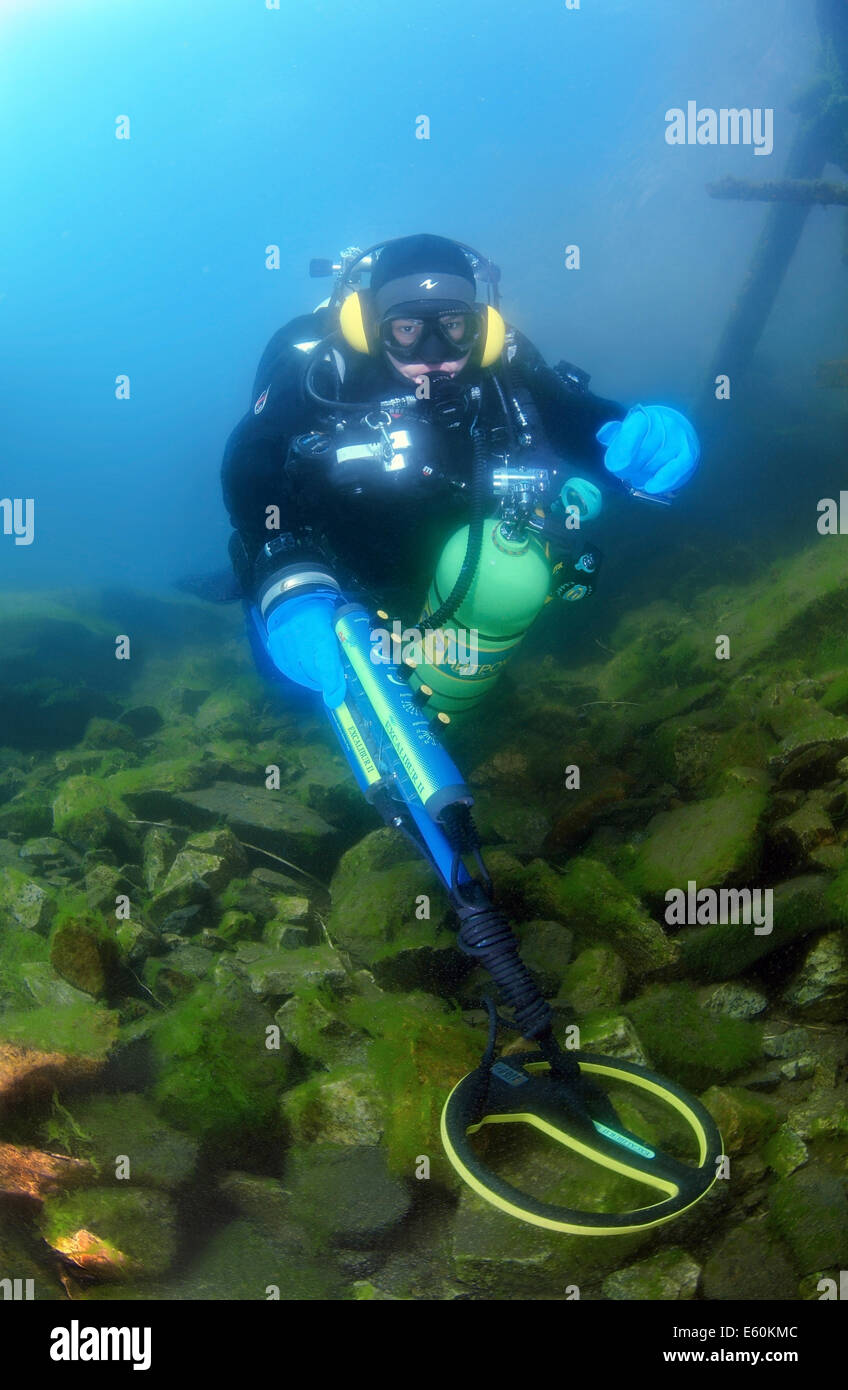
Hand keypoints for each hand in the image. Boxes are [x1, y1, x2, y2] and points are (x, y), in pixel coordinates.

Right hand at [264, 593, 346, 707]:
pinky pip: (285, 667)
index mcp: (321, 627)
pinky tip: (305, 677)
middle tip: (331, 688)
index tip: (335, 699)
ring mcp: (284, 638)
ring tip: (319, 683)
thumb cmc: (325, 613)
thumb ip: (343, 647)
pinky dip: (296, 675)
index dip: (331, 682)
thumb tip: (347, 678)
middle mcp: (299, 634)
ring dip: (310, 681)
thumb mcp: (338, 624)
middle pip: (311, 669)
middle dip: (323, 682)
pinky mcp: (274, 643)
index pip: (326, 661)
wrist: (298, 597)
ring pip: (297, 670)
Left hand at [597, 404, 699, 494]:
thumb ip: (612, 435)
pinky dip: (663, 479)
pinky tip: (651, 487)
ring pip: (657, 462)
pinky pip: (677, 468)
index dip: (623, 449)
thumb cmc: (641, 439)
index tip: (615, 467)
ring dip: (644, 475)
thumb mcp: (623, 434)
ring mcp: (678, 438)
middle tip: (625, 474)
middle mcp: (664, 424)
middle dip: (631, 467)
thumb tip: (604, 434)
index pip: (634, 430)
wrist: (669, 436)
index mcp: (644, 417)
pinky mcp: (688, 453)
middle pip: (644, 451)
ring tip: (637, 478)